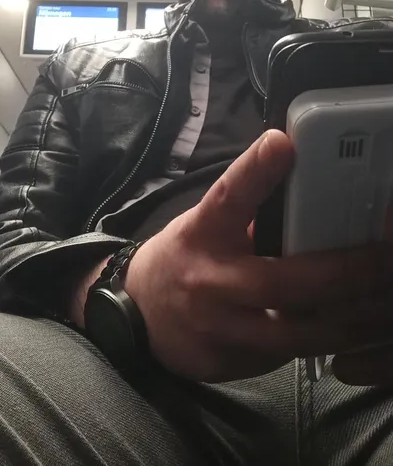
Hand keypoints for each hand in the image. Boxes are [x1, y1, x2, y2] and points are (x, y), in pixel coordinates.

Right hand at [125, 130, 392, 381]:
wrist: (135, 314)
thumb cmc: (186, 257)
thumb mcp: (208, 223)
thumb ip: (251, 210)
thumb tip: (308, 183)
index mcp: (202, 232)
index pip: (228, 195)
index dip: (255, 169)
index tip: (283, 142)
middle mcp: (206, 280)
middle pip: (285, 281)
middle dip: (346, 274)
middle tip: (385, 262)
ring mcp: (213, 328)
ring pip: (295, 333)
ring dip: (347, 320)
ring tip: (380, 305)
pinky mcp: (222, 362)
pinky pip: (282, 357)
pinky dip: (319, 344)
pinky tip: (347, 331)